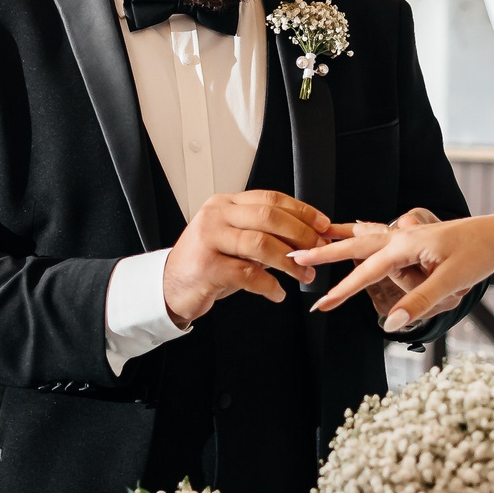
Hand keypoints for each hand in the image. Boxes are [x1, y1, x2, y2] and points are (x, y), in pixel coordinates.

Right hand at [163, 191, 331, 325]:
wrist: (170, 286)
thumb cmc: (208, 263)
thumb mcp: (234, 240)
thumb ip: (264, 234)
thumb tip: (308, 237)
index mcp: (226, 204)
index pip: (270, 199)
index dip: (301, 211)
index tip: (323, 225)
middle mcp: (216, 216)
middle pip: (268, 217)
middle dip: (300, 234)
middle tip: (318, 251)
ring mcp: (209, 240)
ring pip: (260, 244)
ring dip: (289, 262)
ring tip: (304, 275)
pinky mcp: (207, 267)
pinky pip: (248, 274)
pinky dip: (269, 286)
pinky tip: (277, 293)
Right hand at [292, 212, 493, 330]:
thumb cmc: (480, 255)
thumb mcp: (453, 281)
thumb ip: (420, 301)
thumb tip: (391, 323)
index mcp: (407, 244)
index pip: (367, 272)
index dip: (343, 292)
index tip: (320, 306)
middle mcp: (402, 236)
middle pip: (356, 245)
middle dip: (325, 254)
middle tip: (296, 259)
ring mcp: (408, 235)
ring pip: (366, 237)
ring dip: (339, 239)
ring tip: (314, 240)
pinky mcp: (416, 237)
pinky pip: (380, 235)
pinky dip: (361, 234)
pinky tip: (354, 230)